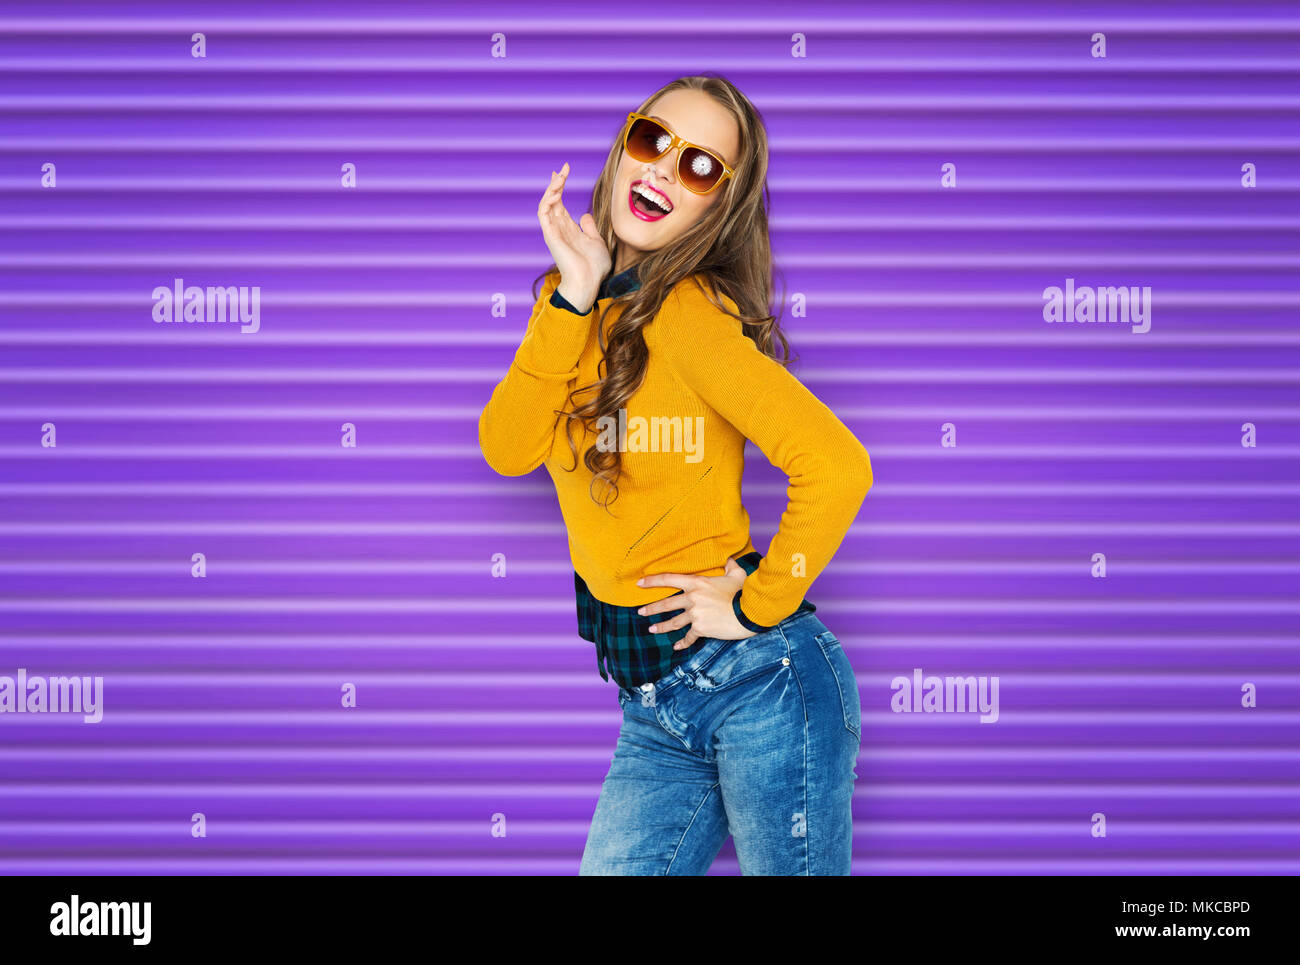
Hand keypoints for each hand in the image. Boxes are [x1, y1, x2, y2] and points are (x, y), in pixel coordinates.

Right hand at [537, 162, 610, 311]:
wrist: (588, 282)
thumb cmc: (593, 267)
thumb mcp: (596, 241)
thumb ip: (589, 228)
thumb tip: (585, 216)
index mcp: (568, 228)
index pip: (560, 202)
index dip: (561, 186)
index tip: (566, 171)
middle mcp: (558, 228)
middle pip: (552, 199)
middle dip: (556, 182)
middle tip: (563, 168)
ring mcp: (553, 231)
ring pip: (546, 204)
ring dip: (551, 189)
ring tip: (559, 176)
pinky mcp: (550, 235)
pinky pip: (544, 214)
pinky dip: (547, 201)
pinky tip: (556, 191)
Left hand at [636, 556, 757, 650]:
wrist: (749, 612)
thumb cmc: (743, 592)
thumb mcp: (737, 575)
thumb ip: (730, 565)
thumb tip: (729, 558)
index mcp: (697, 583)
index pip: (668, 579)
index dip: (652, 580)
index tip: (639, 583)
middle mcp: (692, 598)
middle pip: (666, 604)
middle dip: (651, 609)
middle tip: (640, 612)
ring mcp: (695, 614)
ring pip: (673, 622)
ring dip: (661, 627)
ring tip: (652, 630)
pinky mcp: (701, 628)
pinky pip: (689, 637)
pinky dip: (682, 643)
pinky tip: (676, 647)